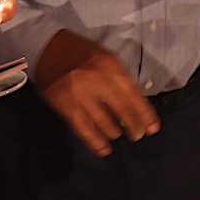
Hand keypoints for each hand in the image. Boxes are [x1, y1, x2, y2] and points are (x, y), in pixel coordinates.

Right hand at [34, 30, 160, 156]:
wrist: (47, 48)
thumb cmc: (80, 52)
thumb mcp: (106, 57)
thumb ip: (120, 78)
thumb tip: (137, 103)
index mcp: (110, 65)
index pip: (134, 95)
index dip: (145, 114)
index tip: (153, 128)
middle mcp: (97, 80)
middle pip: (122, 110)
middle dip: (133, 126)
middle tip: (138, 135)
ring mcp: (80, 95)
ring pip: (104, 122)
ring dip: (115, 133)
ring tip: (119, 135)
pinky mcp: (66, 107)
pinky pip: (84, 129)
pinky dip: (95, 142)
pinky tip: (104, 150)